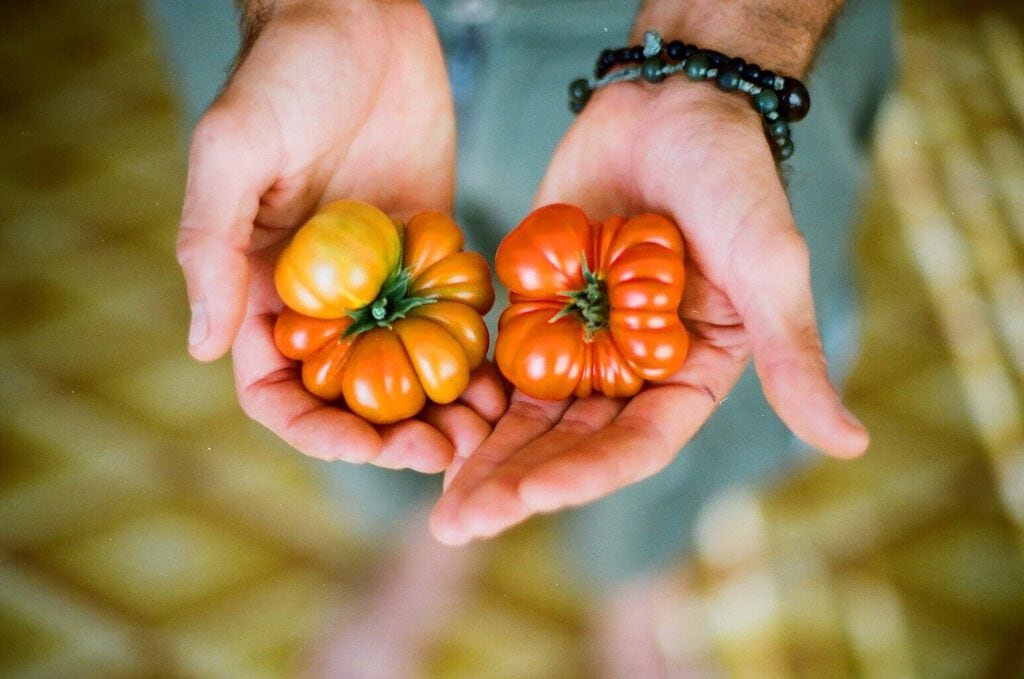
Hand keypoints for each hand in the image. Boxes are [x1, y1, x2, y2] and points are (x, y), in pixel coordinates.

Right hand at [176, 0, 505, 470]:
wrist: (360, 16)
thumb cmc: (285, 72)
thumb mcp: (233, 150)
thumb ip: (211, 246)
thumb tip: (202, 348)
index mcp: (262, 287)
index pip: (279, 390)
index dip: (317, 432)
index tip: (367, 448)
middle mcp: (323, 297)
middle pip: (354, 397)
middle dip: (394, 436)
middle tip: (447, 451)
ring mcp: (381, 279)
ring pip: (410, 371)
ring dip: (444, 408)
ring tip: (486, 426)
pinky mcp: (430, 250)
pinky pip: (453, 320)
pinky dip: (476, 356)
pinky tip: (507, 376)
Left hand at [430, 80, 868, 543]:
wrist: (668, 105)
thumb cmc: (731, 179)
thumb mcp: (770, 265)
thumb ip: (793, 355)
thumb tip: (853, 445)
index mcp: (690, 378)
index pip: (636, 445)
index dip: (585, 474)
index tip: (530, 498)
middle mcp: (633, 374)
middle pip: (570, 444)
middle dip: (517, 485)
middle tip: (458, 526)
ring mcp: (581, 344)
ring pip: (528, 415)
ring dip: (485, 457)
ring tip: (437, 502)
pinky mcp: (538, 310)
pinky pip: (499, 363)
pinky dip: (470, 398)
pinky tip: (431, 428)